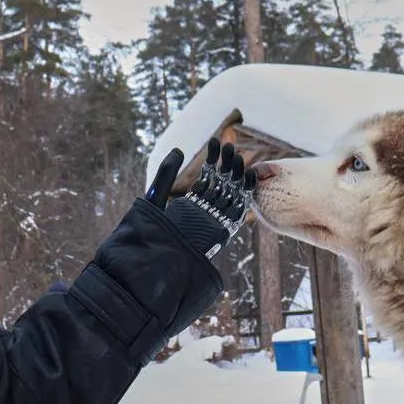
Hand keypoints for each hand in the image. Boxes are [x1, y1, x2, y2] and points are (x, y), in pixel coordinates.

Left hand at [145, 138, 255, 258]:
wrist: (159, 260)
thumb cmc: (154, 232)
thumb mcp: (157, 196)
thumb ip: (166, 173)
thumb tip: (177, 150)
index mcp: (190, 205)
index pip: (206, 178)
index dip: (213, 159)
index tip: (216, 142)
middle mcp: (204, 212)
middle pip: (221, 183)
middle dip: (227, 164)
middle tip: (231, 146)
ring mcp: (215, 220)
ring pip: (231, 192)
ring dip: (237, 173)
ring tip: (239, 155)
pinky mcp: (225, 229)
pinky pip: (239, 208)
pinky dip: (246, 191)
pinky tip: (249, 174)